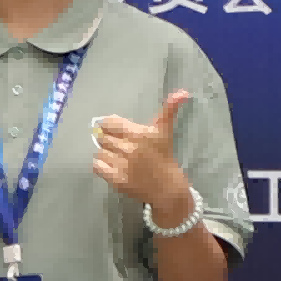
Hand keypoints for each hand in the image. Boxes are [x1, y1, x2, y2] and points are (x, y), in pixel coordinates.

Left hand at [95, 88, 195, 222]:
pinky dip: (100, 165)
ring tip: (117, 156)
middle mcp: (129, 148)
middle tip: (118, 144)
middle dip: (108, 138)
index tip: (115, 129)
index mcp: (138, 133)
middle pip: (102, 136)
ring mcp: (122, 165)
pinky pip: (97, 166)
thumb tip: (183, 92)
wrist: (168, 188)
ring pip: (99, 151)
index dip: (109, 125)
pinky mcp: (117, 180)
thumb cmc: (164, 156)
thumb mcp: (165, 131)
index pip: (109, 123)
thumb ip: (168, 109)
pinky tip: (111, 165)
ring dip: (106, 152)